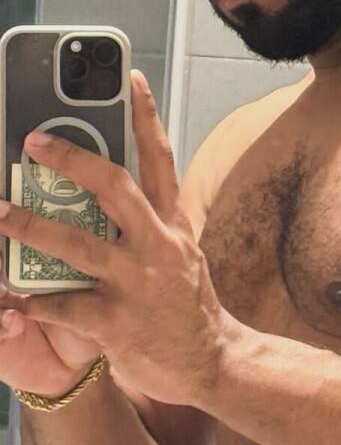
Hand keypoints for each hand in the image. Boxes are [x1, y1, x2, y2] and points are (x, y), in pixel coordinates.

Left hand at [0, 71, 240, 406]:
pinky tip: (8, 294)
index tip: (130, 79)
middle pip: (115, 187)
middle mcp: (158, 247)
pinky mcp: (117, 323)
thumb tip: (112, 190)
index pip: (161, 159)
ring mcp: (138, 284)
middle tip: (33, 141)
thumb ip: (152, 223)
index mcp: (173, 226)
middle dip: (72, 159)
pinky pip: (62, 305)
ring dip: (30, 226)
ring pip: (77, 244)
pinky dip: (31, 299)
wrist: (215, 364)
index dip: (146, 116)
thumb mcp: (181, 255)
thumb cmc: (189, 307)